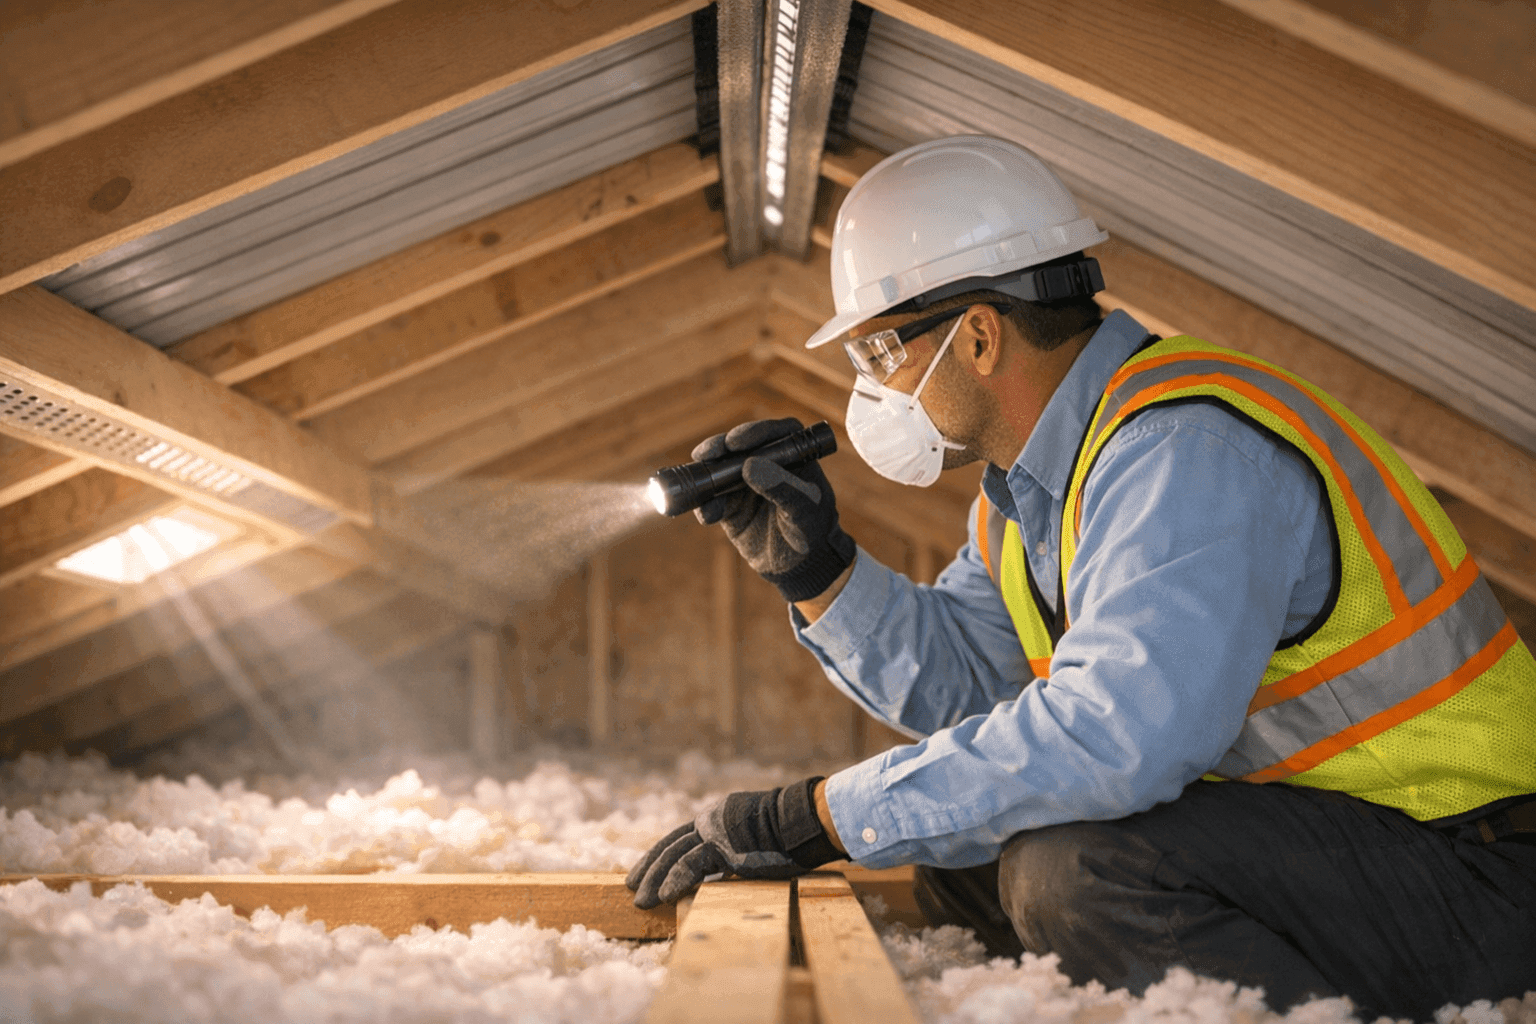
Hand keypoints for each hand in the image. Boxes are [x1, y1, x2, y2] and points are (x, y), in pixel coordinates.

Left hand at [626, 777, 840, 908]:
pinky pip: (691, 864)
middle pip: (672, 844)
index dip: (661, 854)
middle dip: (650, 868)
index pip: (682, 837)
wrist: (804, 821)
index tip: (646, 870)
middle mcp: (712, 820)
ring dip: (655, 880)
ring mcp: (716, 831)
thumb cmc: (789, 834)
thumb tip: (723, 874)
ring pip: (675, 855)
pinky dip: (674, 880)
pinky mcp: (724, 845)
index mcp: (718, 816)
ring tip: (640, 901)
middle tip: (632, 886)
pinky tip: (661, 896)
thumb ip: (734, 852)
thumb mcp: (755, 840)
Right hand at [692, 419, 855, 602]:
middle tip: (709, 454)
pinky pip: (711, 500)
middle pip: (740, 445)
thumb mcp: (802, 510)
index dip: (755, 431)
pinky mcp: (729, 505)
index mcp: (793, 457)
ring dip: (706, 474)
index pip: (775, 433)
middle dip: (721, 447)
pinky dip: (705, 505)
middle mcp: (766, 463)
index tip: (737, 441)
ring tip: (700, 486)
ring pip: (720, 469)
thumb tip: (750, 466)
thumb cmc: (811, 530)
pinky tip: (708, 515)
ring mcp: (744, 483)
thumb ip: (781, 487)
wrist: (799, 566)